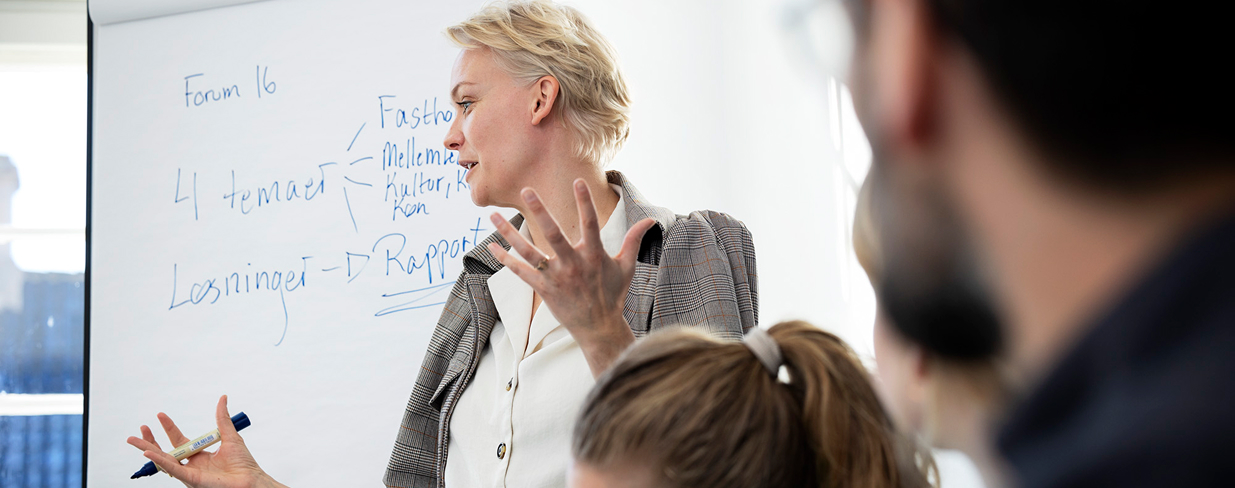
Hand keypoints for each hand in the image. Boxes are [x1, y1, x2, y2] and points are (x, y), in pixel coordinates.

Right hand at [126, 395, 285, 487]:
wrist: (250, 479)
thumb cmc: (243, 463)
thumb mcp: (230, 436)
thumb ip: (222, 418)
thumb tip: (222, 398)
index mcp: (199, 455)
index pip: (179, 440)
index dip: (169, 428)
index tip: (160, 415)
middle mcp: (192, 464)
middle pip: (166, 451)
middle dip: (151, 440)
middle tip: (141, 428)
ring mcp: (189, 472)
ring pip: (164, 460)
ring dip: (149, 449)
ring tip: (134, 440)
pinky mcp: (191, 479)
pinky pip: (173, 469)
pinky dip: (160, 460)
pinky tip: (148, 452)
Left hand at [488, 179, 654, 376]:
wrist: (599, 328)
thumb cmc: (613, 295)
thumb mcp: (627, 266)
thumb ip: (634, 240)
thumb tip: (651, 220)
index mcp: (594, 255)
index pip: (590, 223)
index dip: (585, 202)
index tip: (577, 181)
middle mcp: (573, 264)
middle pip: (554, 233)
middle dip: (540, 210)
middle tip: (526, 190)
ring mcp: (556, 277)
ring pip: (528, 251)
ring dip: (508, 233)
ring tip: (493, 216)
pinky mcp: (543, 289)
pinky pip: (520, 272)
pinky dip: (505, 260)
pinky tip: (491, 247)